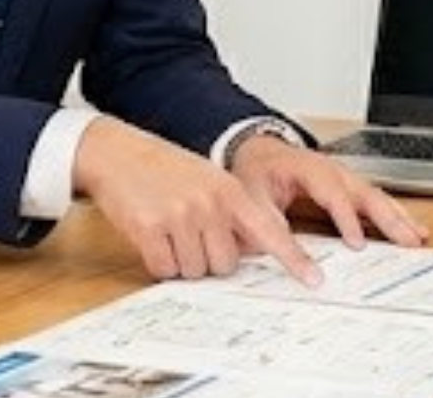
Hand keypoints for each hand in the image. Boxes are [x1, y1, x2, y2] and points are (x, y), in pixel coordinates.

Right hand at [74, 117, 322, 284]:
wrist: (118, 151)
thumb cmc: (165, 168)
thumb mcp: (208, 180)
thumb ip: (234, 212)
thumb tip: (256, 249)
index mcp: (229, 190)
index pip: (269, 231)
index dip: (293, 259)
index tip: (314, 280)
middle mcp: (209, 203)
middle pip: (226, 265)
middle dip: (209, 258)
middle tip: (190, 233)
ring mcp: (180, 215)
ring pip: (195, 271)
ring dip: (182, 260)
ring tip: (170, 229)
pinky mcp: (150, 229)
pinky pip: (165, 269)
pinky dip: (159, 261)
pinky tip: (152, 235)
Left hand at [228, 136, 429, 250]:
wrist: (260, 150)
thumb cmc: (258, 171)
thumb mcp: (254, 197)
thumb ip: (269, 224)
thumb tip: (283, 249)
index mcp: (307, 168)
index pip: (331, 192)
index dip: (345, 217)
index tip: (356, 242)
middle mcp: (331, 170)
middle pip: (364, 192)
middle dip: (387, 217)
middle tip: (406, 240)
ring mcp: (344, 177)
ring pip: (375, 196)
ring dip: (397, 217)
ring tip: (417, 237)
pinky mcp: (349, 187)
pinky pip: (375, 200)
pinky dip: (395, 214)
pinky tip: (411, 228)